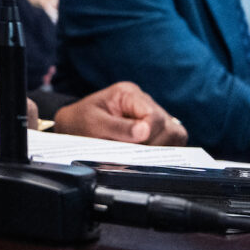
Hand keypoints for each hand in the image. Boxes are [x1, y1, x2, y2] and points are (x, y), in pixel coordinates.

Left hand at [52, 81, 185, 144]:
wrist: (73, 125)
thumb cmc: (81, 121)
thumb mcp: (93, 123)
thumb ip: (118, 127)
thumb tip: (144, 131)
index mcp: (129, 93)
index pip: (153, 116)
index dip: (148, 136)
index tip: (134, 149)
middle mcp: (145, 101)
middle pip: (170, 128)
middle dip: (155, 146)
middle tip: (134, 154)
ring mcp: (153, 115)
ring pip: (175, 136)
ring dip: (160, 150)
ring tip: (137, 155)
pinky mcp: (156, 130)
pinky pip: (171, 143)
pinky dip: (161, 152)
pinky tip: (145, 156)